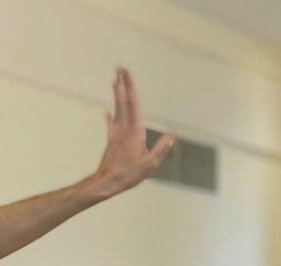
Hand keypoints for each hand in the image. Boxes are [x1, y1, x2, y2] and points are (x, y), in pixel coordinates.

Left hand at [93, 68, 175, 196]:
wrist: (107, 182)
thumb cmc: (129, 174)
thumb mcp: (151, 163)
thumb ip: (162, 148)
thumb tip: (172, 134)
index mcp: (135, 131)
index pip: (133, 104)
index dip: (130, 87)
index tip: (127, 73)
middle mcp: (124, 128)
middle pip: (122, 101)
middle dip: (121, 84)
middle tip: (119, 69)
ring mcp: (116, 133)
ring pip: (117, 109)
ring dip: (117, 94)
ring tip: (116, 82)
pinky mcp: (111, 140)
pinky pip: (111, 124)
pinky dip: (110, 116)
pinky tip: (107, 111)